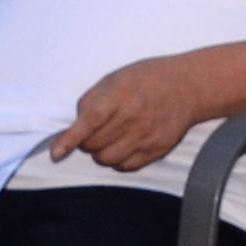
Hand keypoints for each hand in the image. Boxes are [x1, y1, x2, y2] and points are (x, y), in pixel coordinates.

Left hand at [46, 55, 208, 170]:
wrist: (189, 86)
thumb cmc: (148, 79)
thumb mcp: (116, 78)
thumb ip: (92, 100)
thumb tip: (75, 128)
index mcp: (121, 94)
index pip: (90, 121)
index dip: (70, 139)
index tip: (56, 153)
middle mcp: (135, 117)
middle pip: (94, 145)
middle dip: (86, 141)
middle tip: (95, 130)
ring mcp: (147, 135)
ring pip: (107, 159)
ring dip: (101, 152)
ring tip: (110, 138)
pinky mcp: (158, 149)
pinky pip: (126, 166)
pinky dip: (118, 160)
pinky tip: (124, 145)